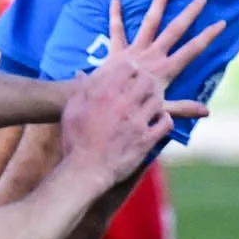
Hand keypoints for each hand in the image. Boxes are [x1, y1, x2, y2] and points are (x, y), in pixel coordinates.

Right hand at [60, 52, 174, 185]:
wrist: (86, 169)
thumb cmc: (75, 140)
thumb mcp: (71, 110)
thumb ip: (80, 90)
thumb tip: (83, 74)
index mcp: (104, 94)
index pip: (127, 68)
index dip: (130, 68)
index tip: (130, 73)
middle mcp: (123, 105)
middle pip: (146, 80)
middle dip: (146, 81)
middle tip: (143, 87)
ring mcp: (137, 122)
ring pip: (158, 100)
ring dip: (155, 100)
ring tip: (149, 104)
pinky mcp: (147, 139)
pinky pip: (166, 123)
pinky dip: (164, 119)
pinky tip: (158, 120)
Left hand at [105, 0, 225, 124]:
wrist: (103, 107)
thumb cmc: (132, 110)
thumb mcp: (161, 112)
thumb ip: (183, 109)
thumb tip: (208, 112)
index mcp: (165, 69)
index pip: (192, 50)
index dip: (208, 36)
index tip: (222, 22)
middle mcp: (152, 55)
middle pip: (174, 30)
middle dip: (189, 13)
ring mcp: (134, 50)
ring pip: (149, 21)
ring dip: (158, 2)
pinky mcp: (116, 50)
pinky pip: (115, 29)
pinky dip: (115, 14)